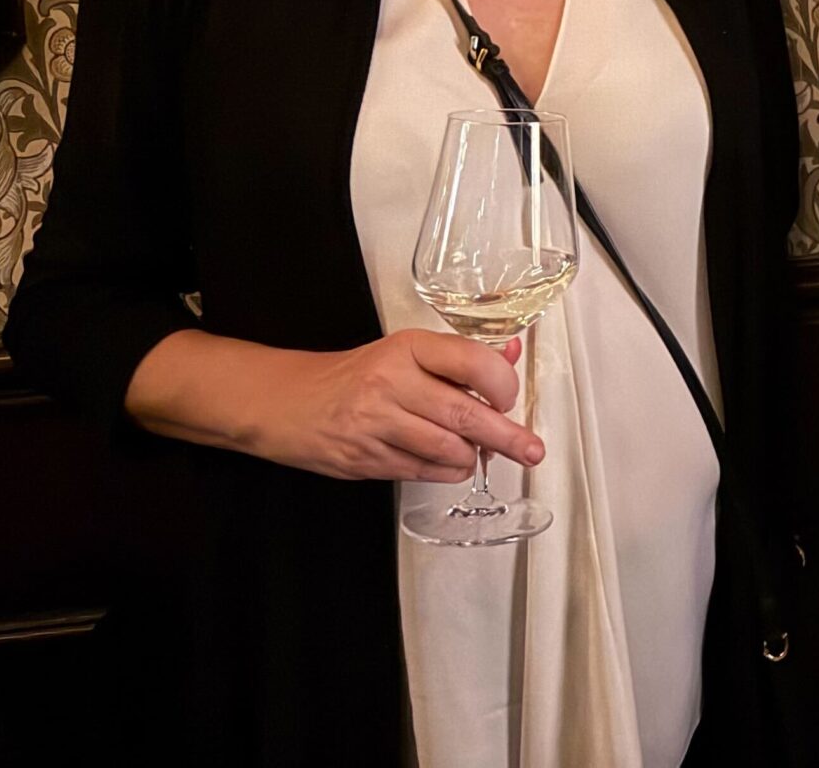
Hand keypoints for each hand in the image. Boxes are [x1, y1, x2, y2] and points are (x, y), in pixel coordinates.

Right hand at [245, 330, 542, 482]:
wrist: (287, 402)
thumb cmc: (354, 376)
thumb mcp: (405, 353)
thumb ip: (458, 359)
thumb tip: (510, 355)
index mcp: (407, 348)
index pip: (472, 362)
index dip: (502, 384)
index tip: (510, 396)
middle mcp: (392, 383)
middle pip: (466, 413)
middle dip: (507, 436)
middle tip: (531, 449)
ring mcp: (376, 424)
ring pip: (448, 449)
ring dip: (473, 456)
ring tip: (480, 452)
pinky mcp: (366, 459)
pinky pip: (424, 470)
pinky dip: (447, 470)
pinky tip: (450, 462)